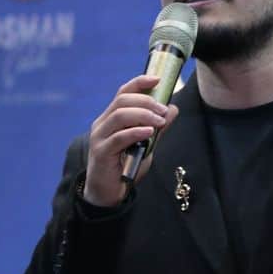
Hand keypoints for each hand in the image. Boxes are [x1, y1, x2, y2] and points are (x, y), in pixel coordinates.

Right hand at [84, 74, 178, 205]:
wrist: (108, 194)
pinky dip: (136, 132)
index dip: (140, 82)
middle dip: (146, 101)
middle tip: (163, 110)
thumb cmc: (125, 167)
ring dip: (143, 115)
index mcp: (111, 118)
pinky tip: (149, 133)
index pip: (123, 92)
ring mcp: (99, 137)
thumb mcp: (146, 145)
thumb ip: (158, 127)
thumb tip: (173, 108)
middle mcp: (102, 123)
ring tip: (159, 121)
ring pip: (119, 115)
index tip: (157, 79)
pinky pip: (119, 137)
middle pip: (122, 100)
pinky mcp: (101, 152)